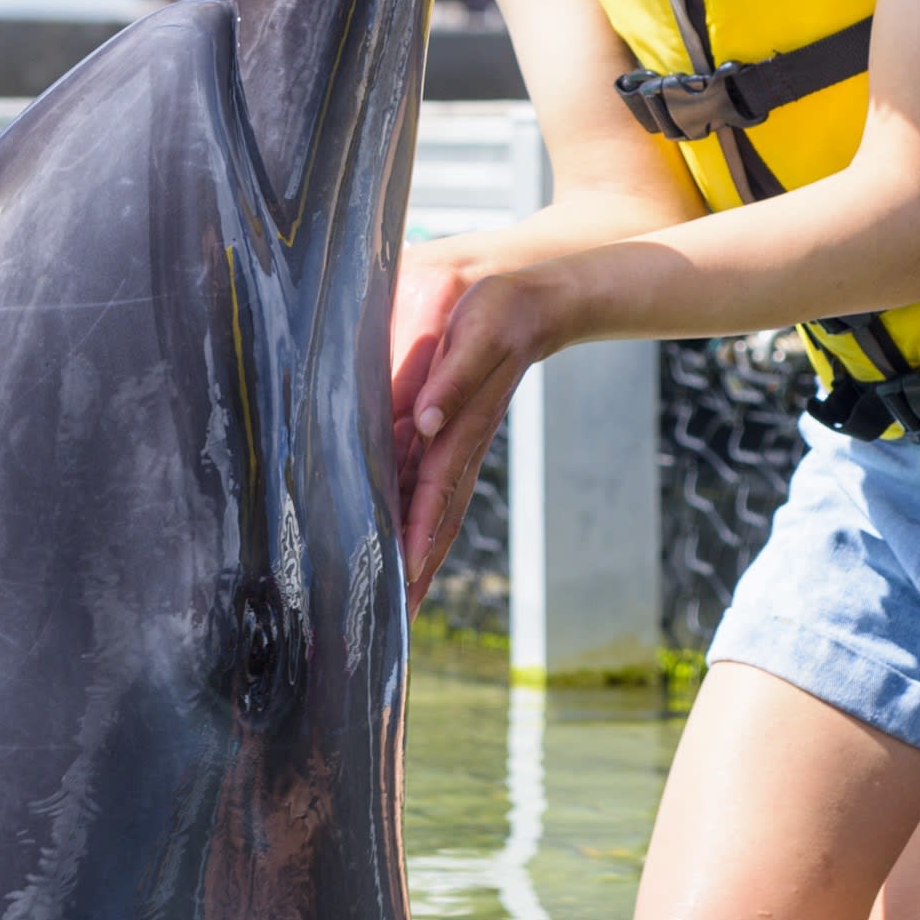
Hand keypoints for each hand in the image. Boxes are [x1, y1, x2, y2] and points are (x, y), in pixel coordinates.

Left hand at [395, 263, 565, 592]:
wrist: (524, 300)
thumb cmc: (495, 313)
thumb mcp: (473, 338)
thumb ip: (448, 382)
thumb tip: (426, 422)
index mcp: (460, 427)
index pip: (434, 491)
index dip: (418, 533)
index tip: (404, 575)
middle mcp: (458, 447)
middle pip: (439, 520)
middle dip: (419, 568)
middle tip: (395, 619)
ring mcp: (457, 446)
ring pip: (438, 513)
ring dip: (419, 557)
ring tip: (400, 601)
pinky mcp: (450, 436)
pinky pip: (432, 491)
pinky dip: (419, 526)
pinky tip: (400, 546)